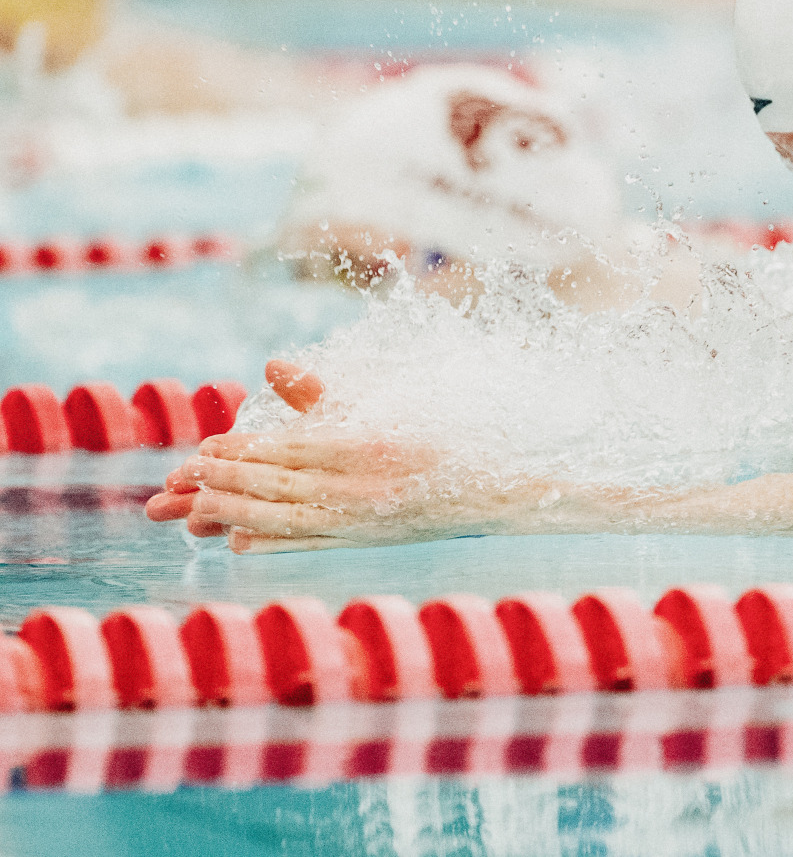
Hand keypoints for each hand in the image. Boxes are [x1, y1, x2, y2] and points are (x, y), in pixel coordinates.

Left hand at [144, 359, 473, 553]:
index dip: (243, 449)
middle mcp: (362, 486)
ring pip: (287, 517)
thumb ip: (323, 389)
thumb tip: (271, 365)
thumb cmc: (441, 435)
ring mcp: (363, 518)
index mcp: (366, 446)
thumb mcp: (388, 402)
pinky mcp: (366, 539)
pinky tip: (240, 543)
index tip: (205, 445)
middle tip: (184, 474)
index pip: (289, 448)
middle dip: (227, 481)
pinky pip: (311, 544)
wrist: (491, 487)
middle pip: (279, 484)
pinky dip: (274, 543)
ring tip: (195, 510)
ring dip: (237, 513)